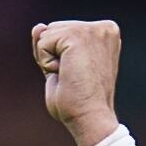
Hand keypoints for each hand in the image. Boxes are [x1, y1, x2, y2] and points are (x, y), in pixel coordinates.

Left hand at [31, 19, 124, 145]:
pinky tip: (65, 74)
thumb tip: (38, 26)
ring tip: (71, 77)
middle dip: (53, 55)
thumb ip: (50, 42)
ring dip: (50, 60)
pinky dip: (46, 63)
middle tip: (74, 78)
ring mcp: (93, 30)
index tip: (79, 74)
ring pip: (46, 35)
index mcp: (107, 34)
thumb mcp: (62, 65)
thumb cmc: (79, 100)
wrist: (90, 119)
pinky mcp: (78, 36)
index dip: (61, 55)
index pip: (64, 31)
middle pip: (54, 29)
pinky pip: (42, 42)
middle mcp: (105, 28)